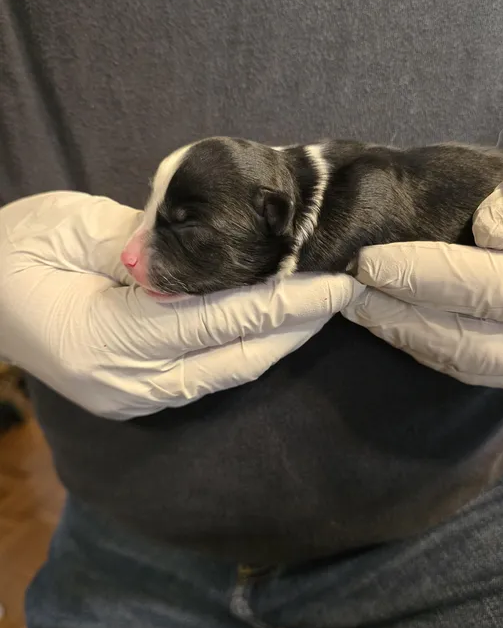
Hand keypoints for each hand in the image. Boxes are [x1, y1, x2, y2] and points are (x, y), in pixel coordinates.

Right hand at [0, 192, 363, 418]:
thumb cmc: (16, 250)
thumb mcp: (76, 230)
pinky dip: (246, 350)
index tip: (333, 281)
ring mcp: (132, 397)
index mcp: (108, 339)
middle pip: (235, 358)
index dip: (282, 301)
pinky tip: (276, 328)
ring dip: (278, 342)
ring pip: (227, 374)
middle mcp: (127, 384)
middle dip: (296, 326)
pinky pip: (207, 374)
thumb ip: (149, 250)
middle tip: (345, 292)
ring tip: (322, 308)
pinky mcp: (137, 396)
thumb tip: (219, 253)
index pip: (217, 320)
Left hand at [343, 126, 502, 388]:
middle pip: (479, 344)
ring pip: (476, 366)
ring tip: (359, 307)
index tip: (371, 261)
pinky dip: (435, 347)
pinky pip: (485, 368)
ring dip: (411, 338)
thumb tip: (491, 231)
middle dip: (403, 318)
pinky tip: (399, 322)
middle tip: (343, 290)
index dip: (431, 278)